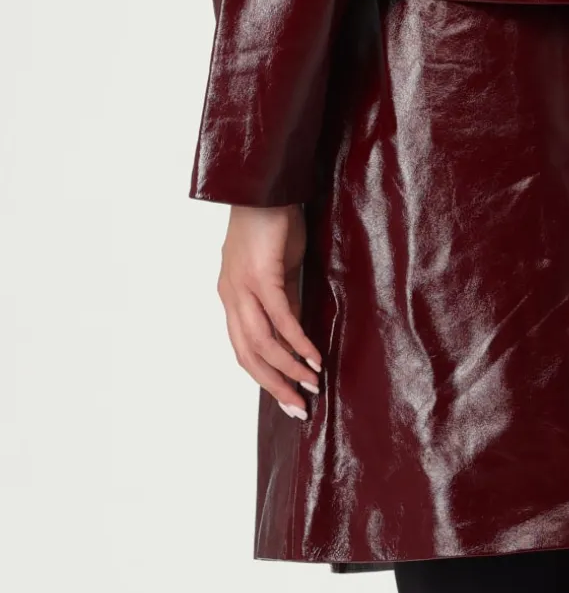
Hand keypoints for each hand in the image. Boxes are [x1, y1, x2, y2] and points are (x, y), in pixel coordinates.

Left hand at [217, 204, 322, 417]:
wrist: (265, 185)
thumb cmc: (272, 221)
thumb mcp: (277, 268)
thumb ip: (282, 300)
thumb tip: (294, 333)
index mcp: (232, 296)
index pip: (244, 349)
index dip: (265, 377)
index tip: (288, 397)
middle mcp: (231, 297)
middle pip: (248, 356)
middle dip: (274, 385)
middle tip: (299, 407)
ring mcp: (243, 288)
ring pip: (262, 344)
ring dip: (288, 370)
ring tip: (312, 386)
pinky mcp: (262, 276)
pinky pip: (280, 318)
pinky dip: (297, 342)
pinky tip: (313, 356)